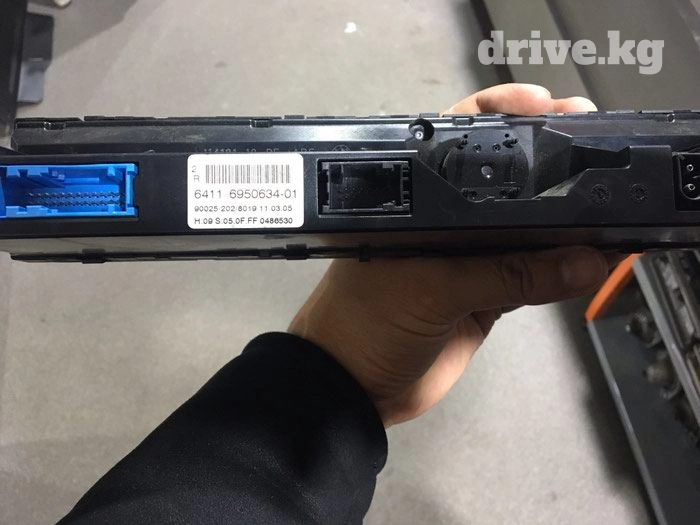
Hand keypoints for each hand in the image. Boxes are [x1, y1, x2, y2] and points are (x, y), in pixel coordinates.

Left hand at [289, 84, 607, 427]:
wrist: (353, 390)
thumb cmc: (369, 323)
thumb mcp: (433, 289)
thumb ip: (508, 274)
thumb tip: (586, 259)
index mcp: (414, 201)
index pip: (459, 142)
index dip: (502, 118)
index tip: (546, 106)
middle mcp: (442, 221)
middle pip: (502, 185)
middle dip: (547, 165)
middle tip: (594, 143)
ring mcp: (466, 259)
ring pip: (524, 232)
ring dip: (564, 221)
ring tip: (614, 199)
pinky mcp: (482, 296)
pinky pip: (530, 276)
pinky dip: (564, 269)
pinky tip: (598, 256)